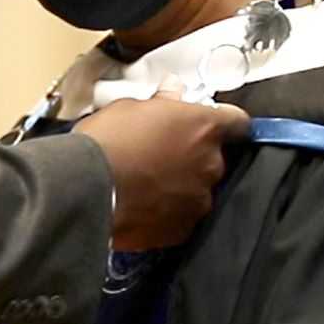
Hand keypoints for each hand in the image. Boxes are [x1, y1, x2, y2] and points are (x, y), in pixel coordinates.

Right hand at [74, 78, 249, 250]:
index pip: (237, 122)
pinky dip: (167, 211)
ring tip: (147, 182)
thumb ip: (161, 103)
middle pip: (214, 157)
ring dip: (181, 184)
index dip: (225, 121)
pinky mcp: (182, 230)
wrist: (87, 188)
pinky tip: (142, 204)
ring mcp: (199, 200)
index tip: (213, 122)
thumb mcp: (129, 108)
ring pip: (198, 189)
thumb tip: (172, 93)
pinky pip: (181, 216)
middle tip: (161, 152)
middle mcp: (210, 164)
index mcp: (203, 128)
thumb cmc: (107, 141)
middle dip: (192, 155)